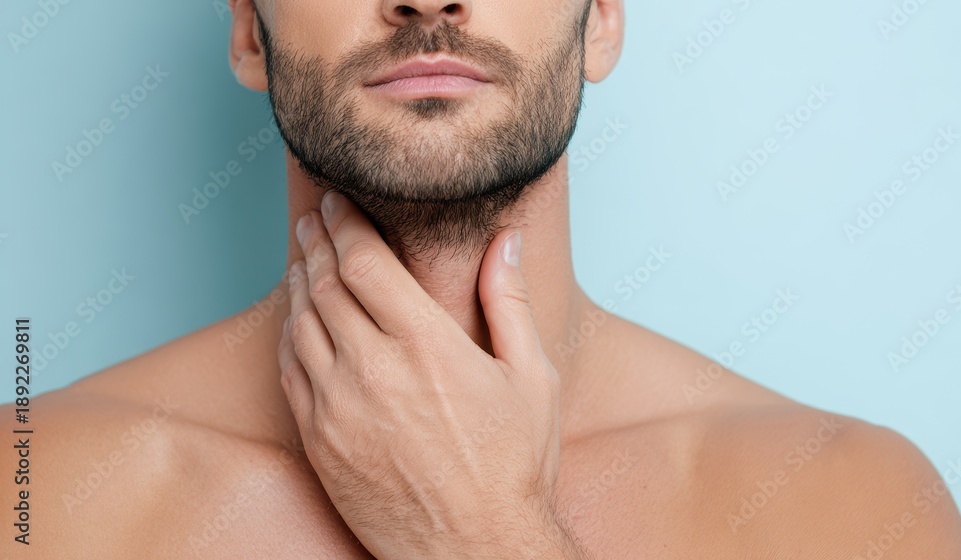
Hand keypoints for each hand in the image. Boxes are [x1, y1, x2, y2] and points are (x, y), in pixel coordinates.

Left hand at [278, 192, 581, 558]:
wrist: (472, 549)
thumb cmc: (512, 466)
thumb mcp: (533, 379)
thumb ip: (509, 302)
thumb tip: (506, 241)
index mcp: (427, 344)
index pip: (365, 260)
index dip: (345, 222)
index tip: (337, 200)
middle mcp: (374, 369)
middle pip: (326, 283)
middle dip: (317, 240)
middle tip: (314, 218)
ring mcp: (338, 406)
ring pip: (301, 322)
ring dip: (299, 282)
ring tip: (303, 258)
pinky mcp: (318, 441)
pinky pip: (289, 371)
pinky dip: (289, 334)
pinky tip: (297, 320)